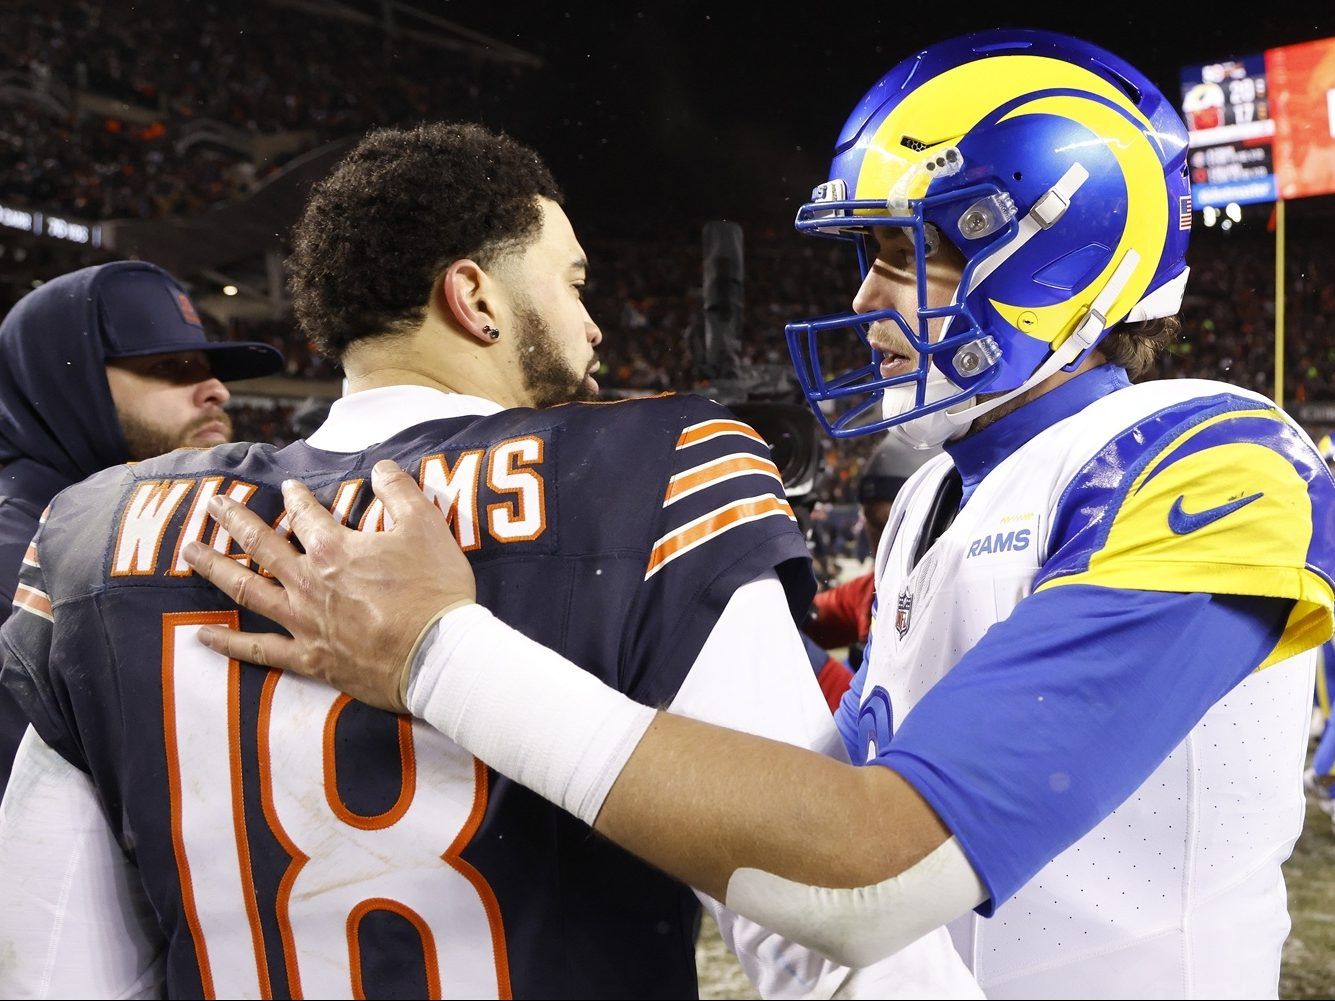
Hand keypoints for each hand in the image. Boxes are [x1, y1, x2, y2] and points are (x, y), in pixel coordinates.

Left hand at [182, 459, 476, 712]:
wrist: (436, 655)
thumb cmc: (434, 590)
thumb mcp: (427, 527)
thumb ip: (400, 492)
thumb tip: (381, 467)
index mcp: (334, 547)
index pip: (307, 513)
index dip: (296, 496)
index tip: (288, 487)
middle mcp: (308, 581)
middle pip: (261, 543)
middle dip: (234, 519)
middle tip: (211, 503)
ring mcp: (303, 621)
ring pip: (246, 589)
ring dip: (215, 568)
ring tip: (190, 552)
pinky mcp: (309, 658)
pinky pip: (258, 650)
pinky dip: (228, 644)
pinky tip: (202, 636)